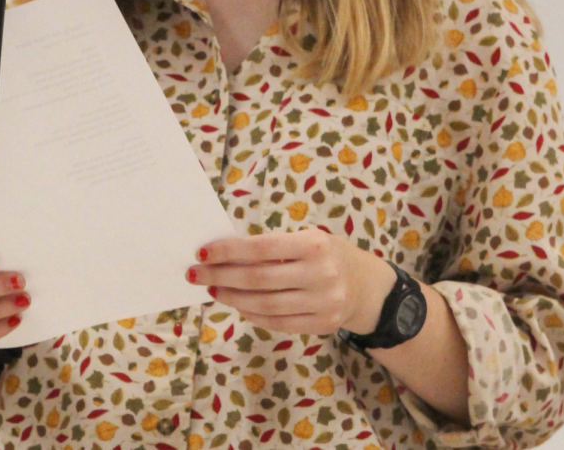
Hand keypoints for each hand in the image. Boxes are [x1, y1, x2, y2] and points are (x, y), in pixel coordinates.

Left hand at [188, 230, 395, 334]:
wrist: (367, 285)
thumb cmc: (326, 255)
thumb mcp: (307, 240)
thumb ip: (274, 248)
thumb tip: (226, 254)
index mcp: (315, 244)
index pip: (262, 248)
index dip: (229, 251)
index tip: (203, 252)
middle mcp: (321, 273)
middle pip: (259, 279)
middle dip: (222, 276)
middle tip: (196, 273)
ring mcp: (323, 302)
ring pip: (265, 304)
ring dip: (232, 297)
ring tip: (213, 289)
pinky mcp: (322, 324)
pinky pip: (277, 323)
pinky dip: (252, 314)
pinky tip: (237, 304)